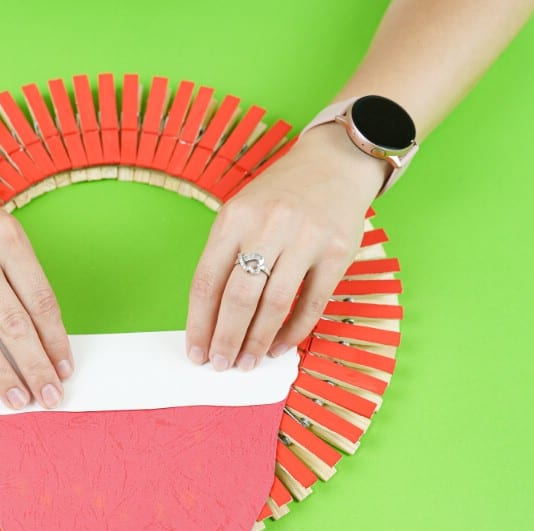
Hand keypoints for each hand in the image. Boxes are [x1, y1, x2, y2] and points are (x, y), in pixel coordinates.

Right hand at [0, 162, 72, 409]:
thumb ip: (18, 274)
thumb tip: (41, 335)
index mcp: (5, 237)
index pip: (40, 301)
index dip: (56, 341)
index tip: (65, 368)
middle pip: (14, 324)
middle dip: (36, 367)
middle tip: (50, 396)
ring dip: (1, 375)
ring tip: (17, 400)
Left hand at [185, 123, 389, 369]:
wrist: (335, 163)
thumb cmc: (280, 195)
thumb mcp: (242, 212)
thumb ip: (226, 256)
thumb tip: (211, 317)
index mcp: (235, 218)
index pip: (207, 281)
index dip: (199, 323)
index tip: (196, 351)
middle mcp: (269, 226)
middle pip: (238, 298)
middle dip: (226, 339)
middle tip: (221, 364)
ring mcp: (305, 239)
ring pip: (275, 305)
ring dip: (257, 341)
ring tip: (247, 362)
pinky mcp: (337, 253)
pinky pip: (312, 304)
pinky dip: (293, 331)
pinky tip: (279, 346)